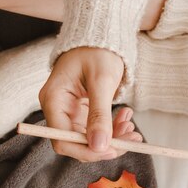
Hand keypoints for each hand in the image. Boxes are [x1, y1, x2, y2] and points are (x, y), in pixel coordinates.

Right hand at [39, 47, 141, 161]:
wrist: (100, 37)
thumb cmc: (97, 50)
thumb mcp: (101, 81)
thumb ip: (99, 115)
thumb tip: (99, 147)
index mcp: (53, 100)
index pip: (62, 139)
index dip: (86, 150)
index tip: (112, 150)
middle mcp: (57, 110)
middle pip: (76, 143)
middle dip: (105, 145)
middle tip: (132, 139)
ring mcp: (69, 113)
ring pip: (90, 140)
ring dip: (113, 139)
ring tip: (133, 129)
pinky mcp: (81, 114)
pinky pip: (96, 131)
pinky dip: (113, 130)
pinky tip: (127, 119)